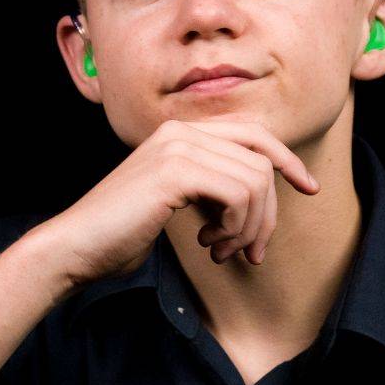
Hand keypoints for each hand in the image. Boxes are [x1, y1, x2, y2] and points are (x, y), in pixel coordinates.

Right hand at [49, 120, 319, 288]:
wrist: (75, 247)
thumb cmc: (121, 233)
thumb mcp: (174, 200)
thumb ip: (210, 186)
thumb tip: (261, 198)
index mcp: (179, 133)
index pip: (254, 134)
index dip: (287, 160)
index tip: (309, 188)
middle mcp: (180, 131)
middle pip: (261, 161)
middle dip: (267, 213)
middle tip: (250, 253)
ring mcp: (177, 147)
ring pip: (256, 180)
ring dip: (249, 227)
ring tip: (222, 252)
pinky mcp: (175, 171)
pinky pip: (240, 193)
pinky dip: (236, 227)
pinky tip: (208, 243)